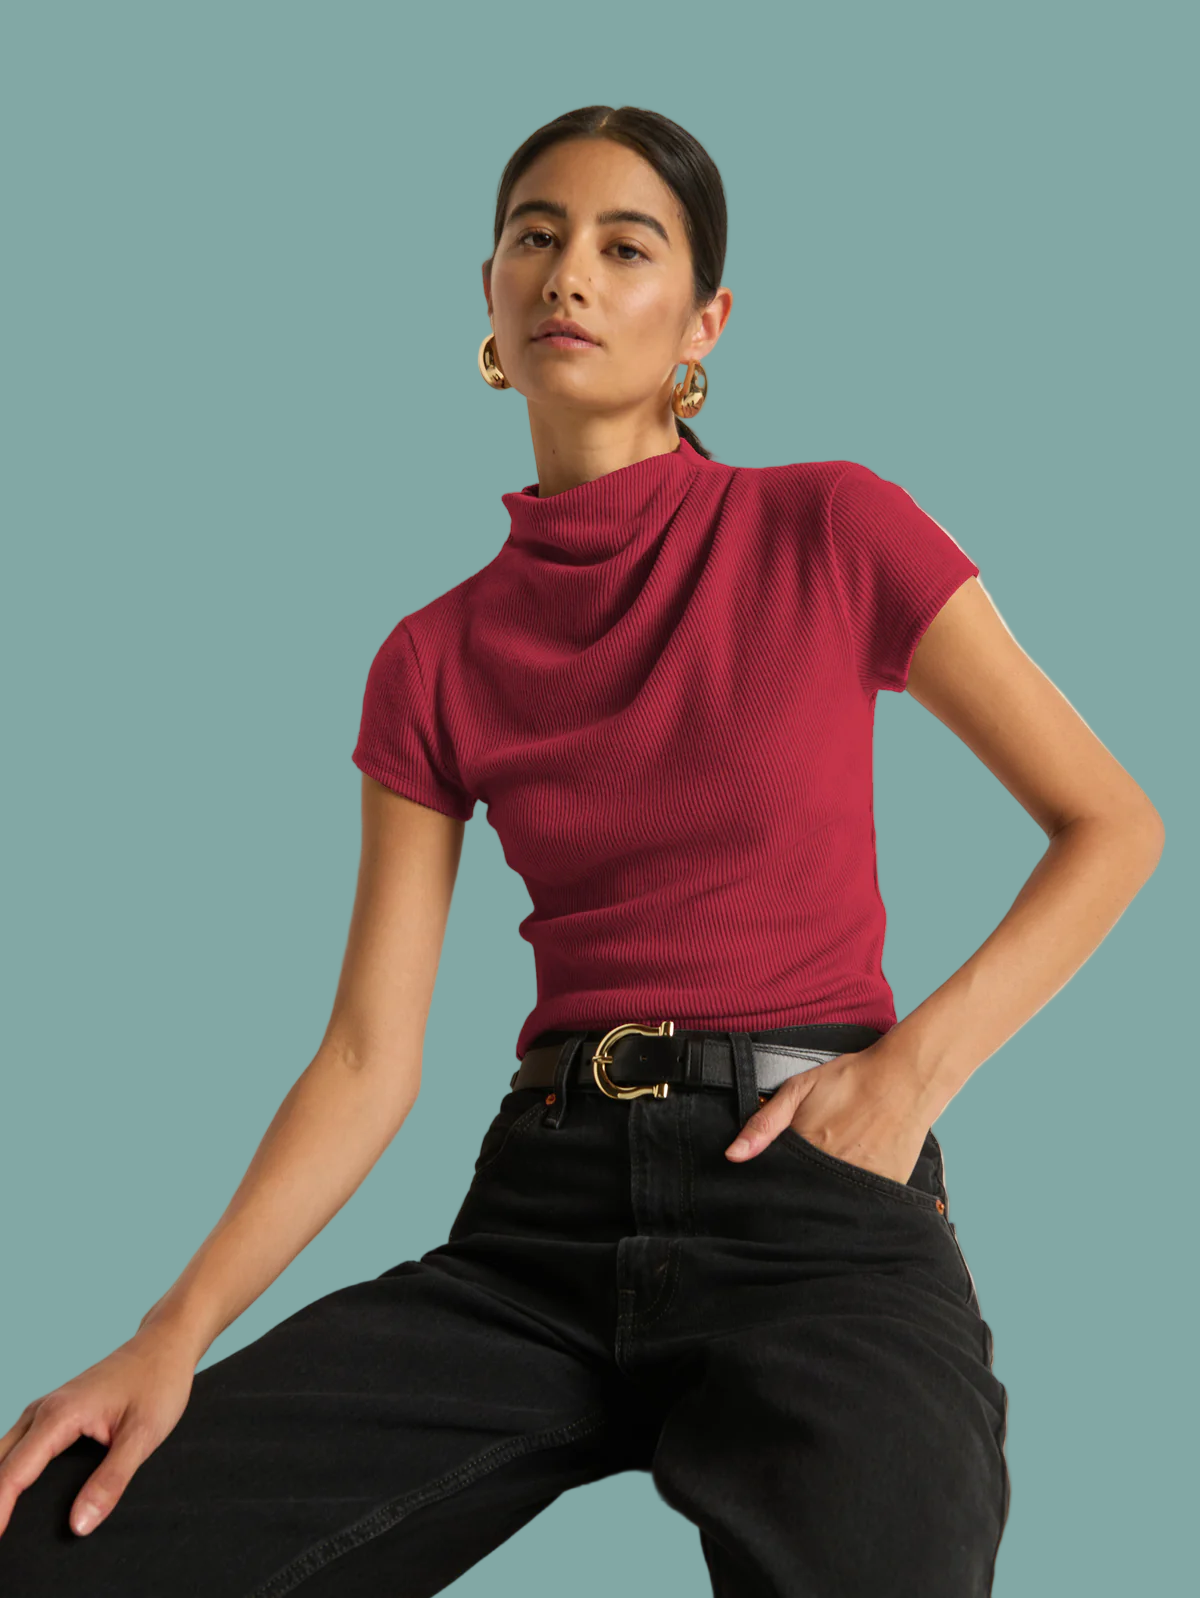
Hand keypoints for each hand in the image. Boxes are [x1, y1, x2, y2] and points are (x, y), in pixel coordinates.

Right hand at [0, 1324, 196, 1539]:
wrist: (166, 1344)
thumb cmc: (158, 1382)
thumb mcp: (143, 1436)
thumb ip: (111, 1481)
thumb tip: (80, 1524)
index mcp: (59, 1415)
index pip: (13, 1473)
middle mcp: (43, 1410)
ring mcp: (46, 1409)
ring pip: (3, 1453)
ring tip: (3, 1520)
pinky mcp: (54, 1413)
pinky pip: (19, 1445)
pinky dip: (9, 1470)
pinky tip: (16, 1492)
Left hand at [724, 1045, 932, 1186]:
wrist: (904, 1077)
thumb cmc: (850, 1079)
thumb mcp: (798, 1089)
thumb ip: (764, 1123)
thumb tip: (733, 1155)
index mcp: (807, 1148)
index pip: (779, 1180)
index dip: (775, 1179)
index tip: (778, 1174)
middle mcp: (832, 1170)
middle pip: (806, 1194)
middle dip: (802, 1186)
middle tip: (817, 1158)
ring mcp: (861, 1181)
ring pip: (833, 1202)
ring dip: (829, 1191)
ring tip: (841, 1158)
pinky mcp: (887, 1186)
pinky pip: (865, 1203)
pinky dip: (858, 1194)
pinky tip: (861, 1167)